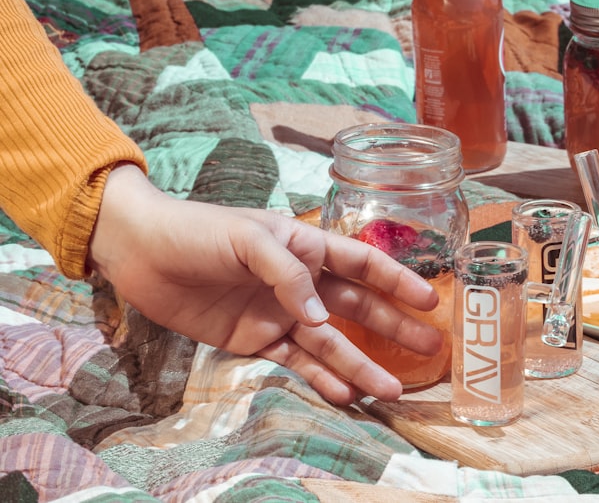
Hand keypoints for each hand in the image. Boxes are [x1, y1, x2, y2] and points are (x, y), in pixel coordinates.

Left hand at [87, 164, 442, 404]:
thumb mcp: (249, 239)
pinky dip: (320, 378)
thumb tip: (322, 320)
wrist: (142, 253)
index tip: (429, 298)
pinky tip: (344, 394)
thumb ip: (289, 275)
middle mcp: (300, 282)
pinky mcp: (255, 339)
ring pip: (331, 342)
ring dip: (361, 364)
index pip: (362, 263)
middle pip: (358, 307)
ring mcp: (280, 313)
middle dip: (394, 327)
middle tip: (430, 347)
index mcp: (305, 246)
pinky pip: (295, 362)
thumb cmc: (199, 231)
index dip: (397, 280)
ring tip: (392, 390)